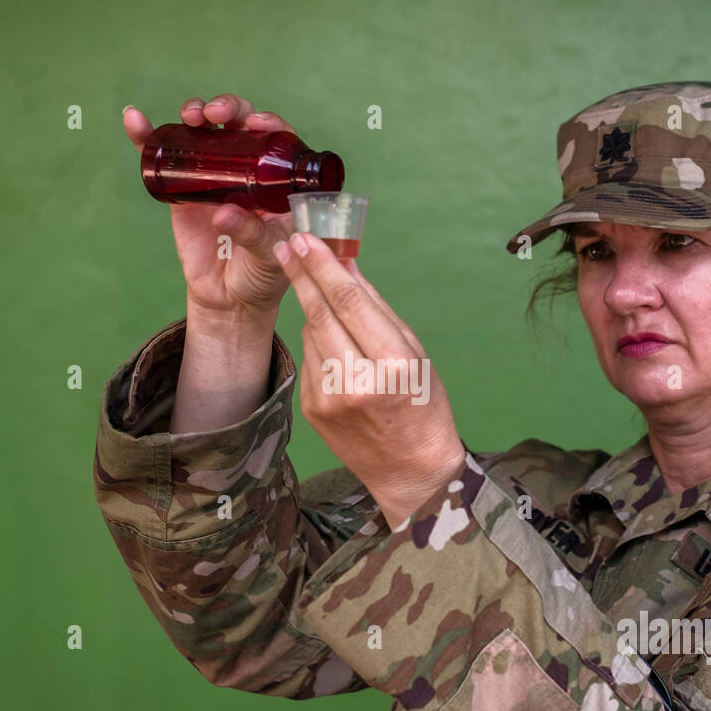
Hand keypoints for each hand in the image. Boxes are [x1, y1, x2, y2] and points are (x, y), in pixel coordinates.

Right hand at [123, 95, 295, 320]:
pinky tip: (134, 119)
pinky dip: (147, 137)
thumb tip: (223, 213)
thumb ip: (253, 234)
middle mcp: (249, 171)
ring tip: (191, 116)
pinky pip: (165, 159)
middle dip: (229, 108)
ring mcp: (215, 177)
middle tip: (216, 115)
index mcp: (278, 181)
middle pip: (240, 124)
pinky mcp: (184, 191)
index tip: (255, 124)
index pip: (277, 140)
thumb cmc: (262, 275)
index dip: (267, 123)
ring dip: (197, 113)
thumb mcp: (269, 256)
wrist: (229, 299)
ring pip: (206, 132)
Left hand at [273, 232, 465, 528]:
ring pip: (311, 334)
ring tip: (334, 311)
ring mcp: (327, 399)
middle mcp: (355, 383)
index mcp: (391, 366)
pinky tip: (338, 353)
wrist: (410, 472)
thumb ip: (379, 309)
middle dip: (302, 275)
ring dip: (316, 312)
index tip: (305, 238)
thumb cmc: (423, 408)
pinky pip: (309, 359)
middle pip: (320, 314)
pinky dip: (319, 344)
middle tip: (286, 244)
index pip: (349, 304)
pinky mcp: (310, 409)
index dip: (323, 267)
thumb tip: (348, 266)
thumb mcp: (416, 355)